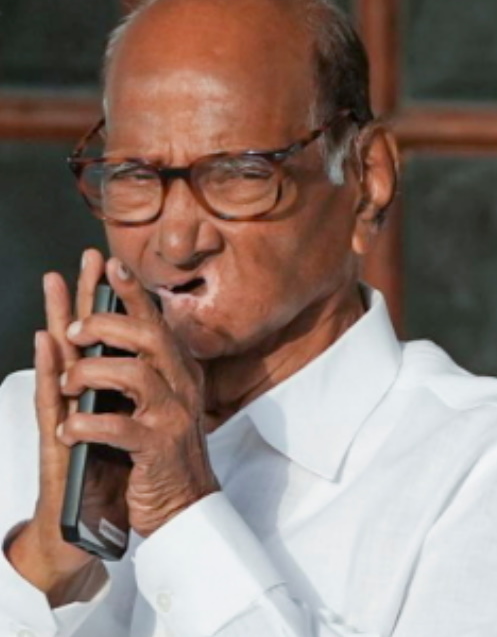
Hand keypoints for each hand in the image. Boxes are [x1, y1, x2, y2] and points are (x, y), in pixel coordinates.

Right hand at [7, 249, 107, 601]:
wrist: (92, 530)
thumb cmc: (114, 480)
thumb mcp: (136, 432)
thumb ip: (137, 400)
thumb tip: (158, 372)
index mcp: (106, 395)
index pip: (110, 343)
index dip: (112, 307)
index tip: (118, 268)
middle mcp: (83, 400)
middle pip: (83, 340)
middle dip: (87, 297)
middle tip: (88, 258)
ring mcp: (68, 416)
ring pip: (62, 361)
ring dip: (61, 320)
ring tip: (57, 282)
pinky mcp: (60, 441)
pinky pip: (53, 401)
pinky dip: (50, 370)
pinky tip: (49, 344)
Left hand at [58, 256, 219, 537]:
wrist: (184, 507)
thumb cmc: (160, 454)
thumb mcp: (157, 403)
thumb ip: (140, 369)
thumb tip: (109, 332)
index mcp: (178, 373)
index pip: (155, 322)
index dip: (132, 292)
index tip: (107, 264)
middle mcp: (181, 388)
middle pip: (147, 337)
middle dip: (104, 325)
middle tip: (73, 330)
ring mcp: (173, 417)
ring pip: (134, 374)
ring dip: (90, 373)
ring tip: (67, 383)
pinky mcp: (158, 449)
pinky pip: (118, 427)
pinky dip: (87, 424)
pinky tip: (70, 428)